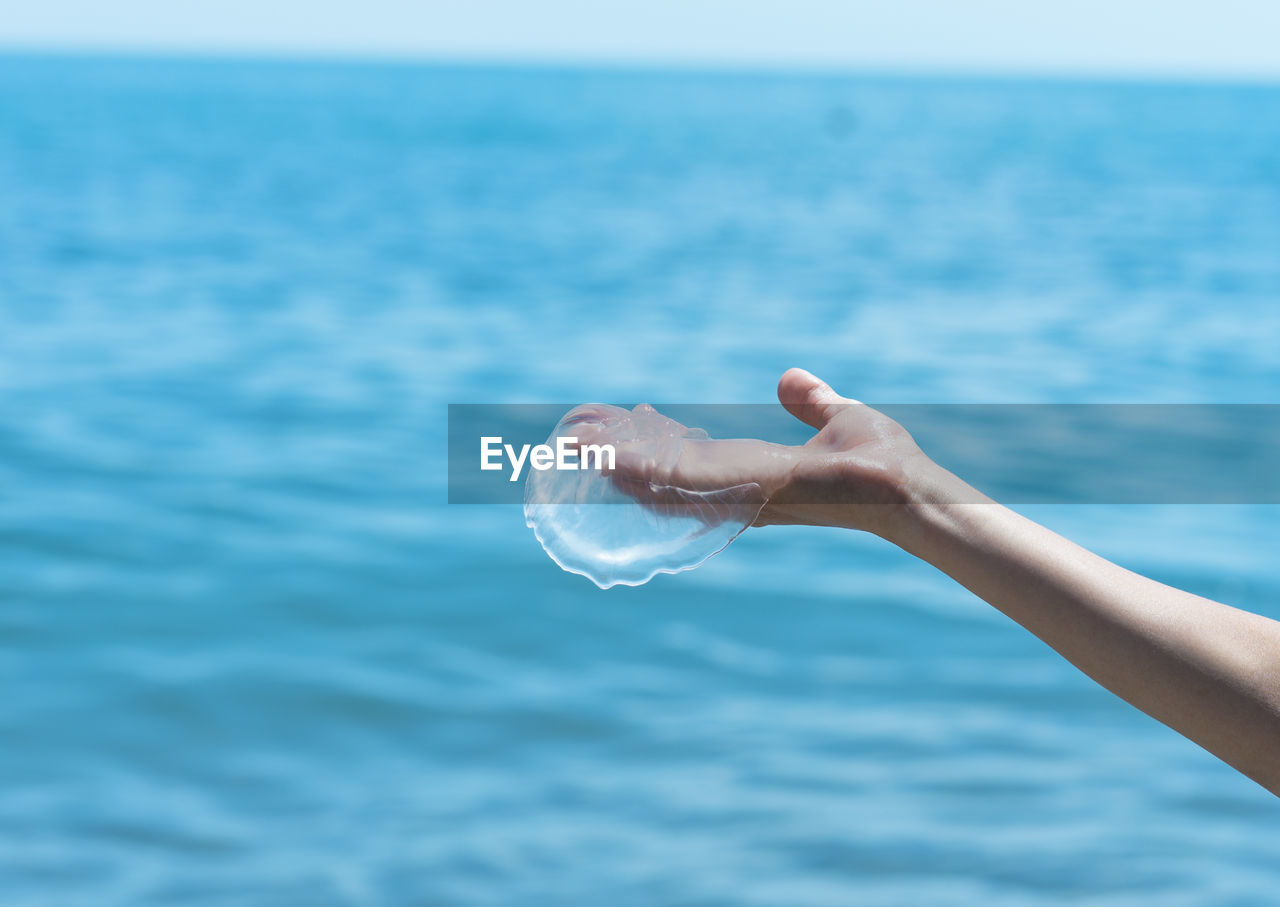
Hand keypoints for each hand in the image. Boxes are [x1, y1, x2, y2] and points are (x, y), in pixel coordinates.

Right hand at [576, 369, 938, 537]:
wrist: (903, 486)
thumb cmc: (883, 464)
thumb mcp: (841, 419)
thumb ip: (812, 404)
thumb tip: (789, 380)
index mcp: (748, 473)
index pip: (684, 460)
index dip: (647, 445)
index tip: (613, 426)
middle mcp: (732, 489)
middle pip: (658, 474)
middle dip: (614, 457)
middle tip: (568, 439)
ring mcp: (733, 492)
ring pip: (655, 478)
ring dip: (612, 462)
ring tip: (568, 444)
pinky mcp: (740, 486)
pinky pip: (678, 478)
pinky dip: (637, 467)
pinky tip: (601, 454)